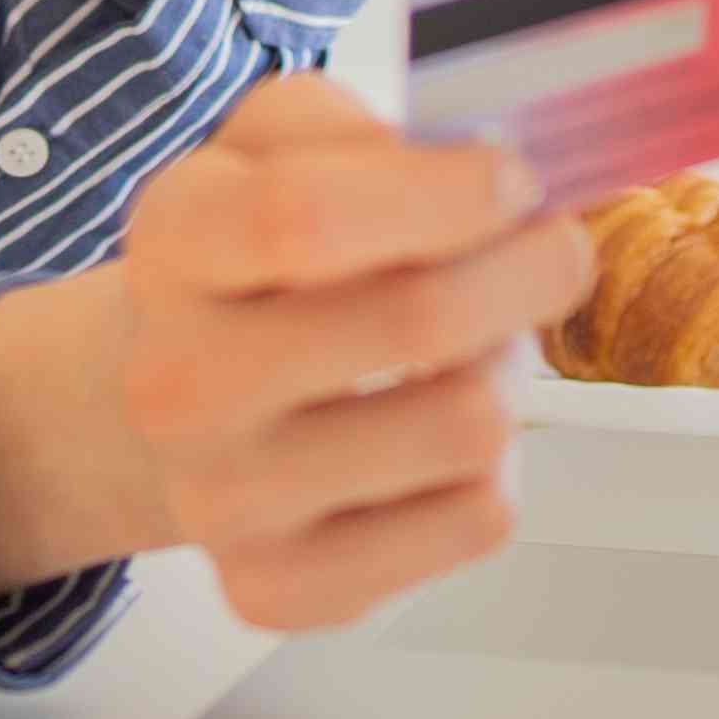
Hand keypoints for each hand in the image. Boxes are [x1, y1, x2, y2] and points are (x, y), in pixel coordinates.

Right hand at [0, 76, 589, 628]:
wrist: (166, 403)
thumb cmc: (255, 259)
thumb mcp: (272, 146)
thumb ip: (368, 128)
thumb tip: (493, 166)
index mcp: (174, 241)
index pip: (306, 218)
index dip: (445, 193)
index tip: (513, 181)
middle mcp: (177, 382)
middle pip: (417, 324)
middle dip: (530, 270)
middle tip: (552, 252)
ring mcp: (223, 501)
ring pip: (468, 427)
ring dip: (507, 372)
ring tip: (475, 351)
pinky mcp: (279, 590)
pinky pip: (472, 522)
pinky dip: (491, 470)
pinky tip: (440, 439)